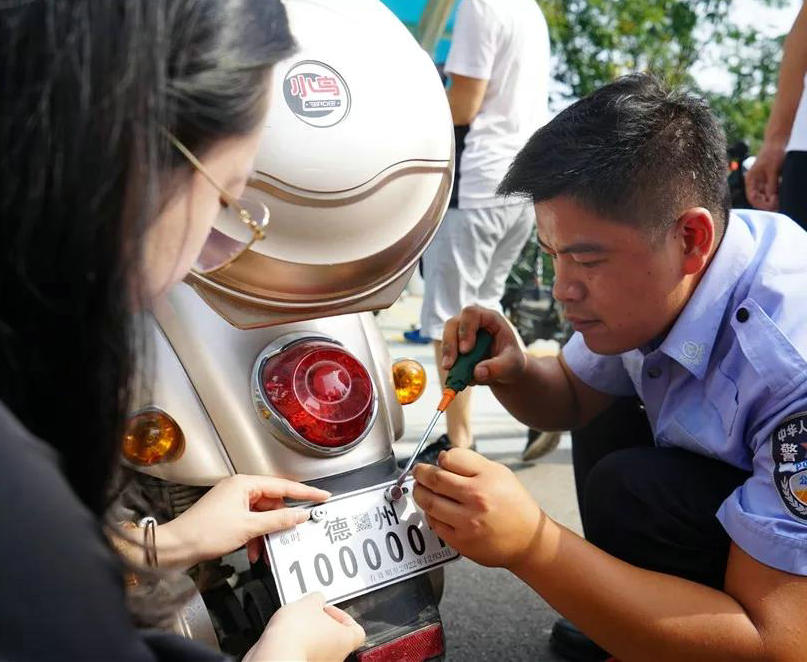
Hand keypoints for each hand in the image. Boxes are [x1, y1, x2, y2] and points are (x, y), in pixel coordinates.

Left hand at [156, 474, 329, 566]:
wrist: (176, 547)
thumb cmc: (204, 532)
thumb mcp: (248, 528)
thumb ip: (277, 521)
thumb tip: (299, 515)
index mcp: (244, 484)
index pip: (283, 486)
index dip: (305, 493)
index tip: (322, 496)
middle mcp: (239, 489)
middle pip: (273, 502)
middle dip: (281, 522)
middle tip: (296, 531)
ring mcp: (233, 502)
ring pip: (262, 515)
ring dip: (267, 534)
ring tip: (267, 549)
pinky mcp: (228, 515)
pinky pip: (252, 523)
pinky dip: (256, 537)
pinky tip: (256, 551)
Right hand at [244, 592, 364, 661]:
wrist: (275, 654)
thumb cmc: (297, 634)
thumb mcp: (310, 602)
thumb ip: (317, 598)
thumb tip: (316, 599)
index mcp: (345, 640)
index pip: (357, 630)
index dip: (343, 617)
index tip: (329, 609)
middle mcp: (336, 657)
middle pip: (336, 637)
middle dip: (322, 623)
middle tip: (310, 613)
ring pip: (319, 646)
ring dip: (309, 634)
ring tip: (295, 622)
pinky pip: (303, 653)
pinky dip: (297, 644)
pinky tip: (287, 635)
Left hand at [413, 448, 542, 568]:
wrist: (529, 540)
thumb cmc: (514, 504)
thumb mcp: (500, 473)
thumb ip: (470, 463)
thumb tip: (441, 459)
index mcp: (487, 478)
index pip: (450, 459)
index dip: (441, 458)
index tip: (438, 461)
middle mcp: (477, 498)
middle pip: (434, 479)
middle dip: (420, 473)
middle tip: (418, 472)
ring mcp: (467, 522)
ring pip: (429, 502)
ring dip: (420, 493)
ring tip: (420, 489)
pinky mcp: (461, 541)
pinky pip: (434, 523)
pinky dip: (430, 514)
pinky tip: (434, 509)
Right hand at [441, 305, 525, 385]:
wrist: (505, 369)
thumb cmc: (511, 360)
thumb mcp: (512, 364)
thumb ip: (498, 367)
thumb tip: (477, 373)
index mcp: (490, 318)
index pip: (471, 314)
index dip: (465, 330)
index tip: (466, 350)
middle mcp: (473, 321)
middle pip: (453, 324)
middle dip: (449, 345)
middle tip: (449, 365)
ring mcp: (462, 332)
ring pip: (446, 336)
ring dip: (446, 355)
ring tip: (451, 371)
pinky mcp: (455, 345)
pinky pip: (446, 351)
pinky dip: (449, 363)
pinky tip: (456, 375)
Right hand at [745, 140, 785, 210]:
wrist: (776, 142)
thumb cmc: (772, 153)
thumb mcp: (772, 170)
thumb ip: (771, 185)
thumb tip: (771, 199)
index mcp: (750, 180)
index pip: (752, 198)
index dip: (761, 204)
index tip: (772, 207)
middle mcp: (754, 182)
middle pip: (758, 198)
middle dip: (767, 203)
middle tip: (779, 205)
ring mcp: (761, 181)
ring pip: (765, 196)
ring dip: (772, 199)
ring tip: (781, 200)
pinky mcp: (768, 179)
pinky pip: (770, 190)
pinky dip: (775, 194)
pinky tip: (781, 194)